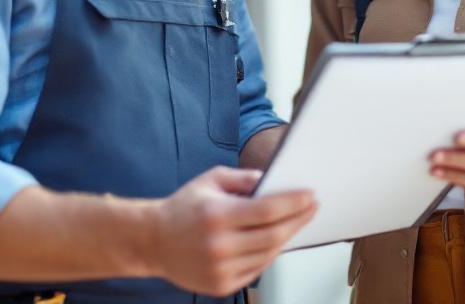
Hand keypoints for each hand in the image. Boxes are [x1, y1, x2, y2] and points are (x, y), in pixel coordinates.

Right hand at [146, 166, 316, 295]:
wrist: (153, 241)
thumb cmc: (183, 208)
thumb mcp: (210, 181)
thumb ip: (242, 178)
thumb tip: (273, 180)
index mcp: (217, 214)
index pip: (267, 209)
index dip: (293, 203)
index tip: (310, 196)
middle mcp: (219, 244)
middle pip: (274, 235)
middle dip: (298, 220)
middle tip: (311, 208)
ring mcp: (220, 268)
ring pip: (268, 254)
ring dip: (287, 237)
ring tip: (295, 222)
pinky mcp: (221, 285)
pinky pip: (257, 269)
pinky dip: (269, 254)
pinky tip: (274, 241)